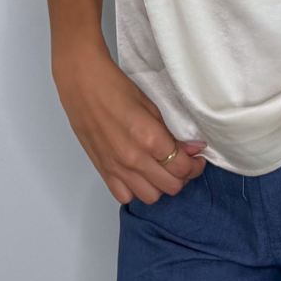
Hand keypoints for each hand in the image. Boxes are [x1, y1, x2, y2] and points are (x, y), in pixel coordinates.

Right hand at [53, 44, 207, 204]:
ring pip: (150, 197)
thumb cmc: (116, 87)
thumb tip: (192, 149)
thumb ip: (171, 133)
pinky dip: (136, 190)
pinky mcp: (102, 171)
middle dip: (183, 177)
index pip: (182, 167)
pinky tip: (140, 175)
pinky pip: (124, 196)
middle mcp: (134, 159)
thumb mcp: (151, 106)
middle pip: (170, 187)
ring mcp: (117, 168)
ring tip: (163, 171)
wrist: (82, 83)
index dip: (195, 165)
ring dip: (161, 186)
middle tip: (185, 164)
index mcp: (150, 138)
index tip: (197, 158)